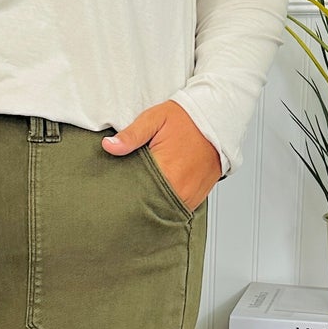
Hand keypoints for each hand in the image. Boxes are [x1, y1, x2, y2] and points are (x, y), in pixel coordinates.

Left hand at [101, 100, 219, 213]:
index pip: (136, 193)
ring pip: (164, 209)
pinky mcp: (198, 197)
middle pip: (149, 205)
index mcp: (166, 171)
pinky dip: (167, 203)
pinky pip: (178, 208)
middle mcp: (180, 188)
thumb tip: (109, 146)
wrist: (218, 119)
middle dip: (137, 199)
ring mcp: (191, 195)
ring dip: (153, 202)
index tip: (115, 188)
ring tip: (143, 190)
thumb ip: (131, 135)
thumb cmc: (187, 119)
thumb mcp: (155, 119)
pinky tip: (159, 192)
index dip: (123, 192)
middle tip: (126, 190)